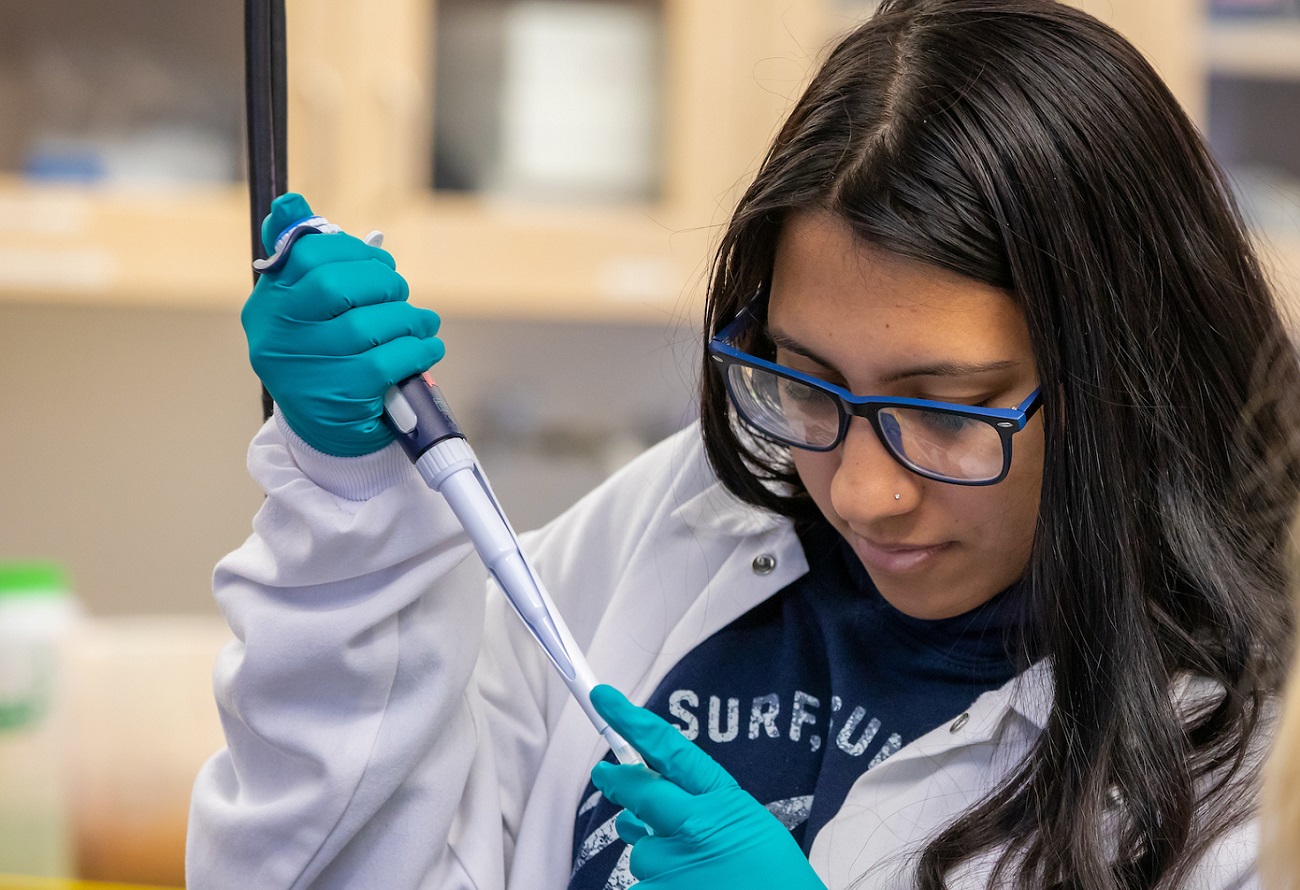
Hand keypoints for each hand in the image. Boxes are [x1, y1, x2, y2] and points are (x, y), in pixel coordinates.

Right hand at [242, 193, 444, 455]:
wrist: (328, 432)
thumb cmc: (325, 357)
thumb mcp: (307, 310)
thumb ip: (304, 258)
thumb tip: (291, 202)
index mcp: (268, 305)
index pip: (307, 255)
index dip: (352, 251)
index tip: (378, 262)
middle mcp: (276, 336)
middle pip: (335, 286)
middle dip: (382, 282)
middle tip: (400, 292)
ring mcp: (305, 370)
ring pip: (367, 325)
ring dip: (407, 319)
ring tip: (422, 324)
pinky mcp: (338, 397)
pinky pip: (386, 361)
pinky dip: (417, 350)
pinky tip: (427, 348)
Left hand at [589, 685, 827, 888]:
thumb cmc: (774, 877)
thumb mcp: (749, 824)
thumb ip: (701, 807)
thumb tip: (642, 809)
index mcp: (723, 800)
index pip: (669, 749)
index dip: (631, 721)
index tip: (604, 700)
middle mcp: (695, 827)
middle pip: (639, 790)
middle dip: (618, 781)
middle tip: (605, 775)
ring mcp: (675, 865)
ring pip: (640, 848)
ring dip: (654, 855)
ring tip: (691, 871)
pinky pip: (641, 885)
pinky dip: (659, 886)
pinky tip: (687, 888)